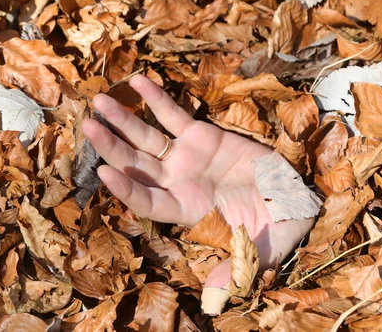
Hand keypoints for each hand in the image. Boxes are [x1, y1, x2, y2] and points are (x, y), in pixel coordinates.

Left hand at [82, 75, 313, 289]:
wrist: (293, 192)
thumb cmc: (280, 224)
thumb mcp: (260, 250)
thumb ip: (235, 269)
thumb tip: (213, 300)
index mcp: (187, 210)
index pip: (148, 201)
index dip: (127, 189)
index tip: (103, 172)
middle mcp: (178, 183)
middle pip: (136, 165)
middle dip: (112, 147)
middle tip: (88, 127)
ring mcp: (186, 157)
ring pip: (147, 137)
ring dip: (123, 120)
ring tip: (99, 101)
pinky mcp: (200, 135)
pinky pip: (173, 114)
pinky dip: (156, 99)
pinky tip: (138, 81)